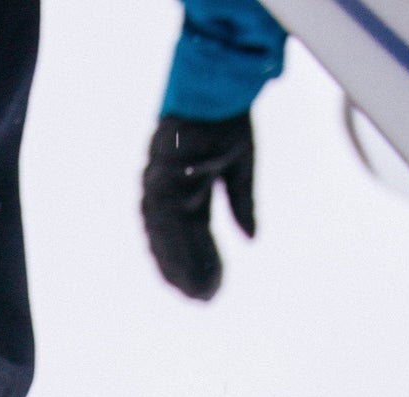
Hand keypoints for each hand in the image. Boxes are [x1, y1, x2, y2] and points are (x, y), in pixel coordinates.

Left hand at [142, 113, 255, 301]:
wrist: (217, 85)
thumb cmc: (226, 120)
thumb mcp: (240, 169)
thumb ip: (241, 206)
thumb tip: (251, 240)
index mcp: (186, 192)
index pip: (192, 236)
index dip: (203, 263)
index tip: (212, 289)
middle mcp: (168, 194)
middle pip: (174, 243)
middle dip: (187, 273)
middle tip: (202, 300)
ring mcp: (159, 187)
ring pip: (166, 239)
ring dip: (180, 267)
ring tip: (195, 292)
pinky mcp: (158, 179)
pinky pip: (164, 223)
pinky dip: (175, 247)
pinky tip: (186, 267)